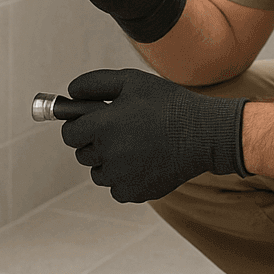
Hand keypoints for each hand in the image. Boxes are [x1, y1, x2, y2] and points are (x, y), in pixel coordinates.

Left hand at [60, 68, 247, 202]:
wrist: (204, 133)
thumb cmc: (168, 104)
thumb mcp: (131, 81)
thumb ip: (94, 84)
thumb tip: (69, 93)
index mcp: (102, 125)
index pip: (69, 133)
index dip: (78, 126)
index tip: (90, 123)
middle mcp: (107, 153)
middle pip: (82, 154)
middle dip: (94, 142)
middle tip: (120, 131)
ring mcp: (120, 177)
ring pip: (98, 173)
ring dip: (108, 162)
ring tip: (136, 146)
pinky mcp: (133, 192)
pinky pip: (116, 188)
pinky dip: (125, 178)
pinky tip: (145, 162)